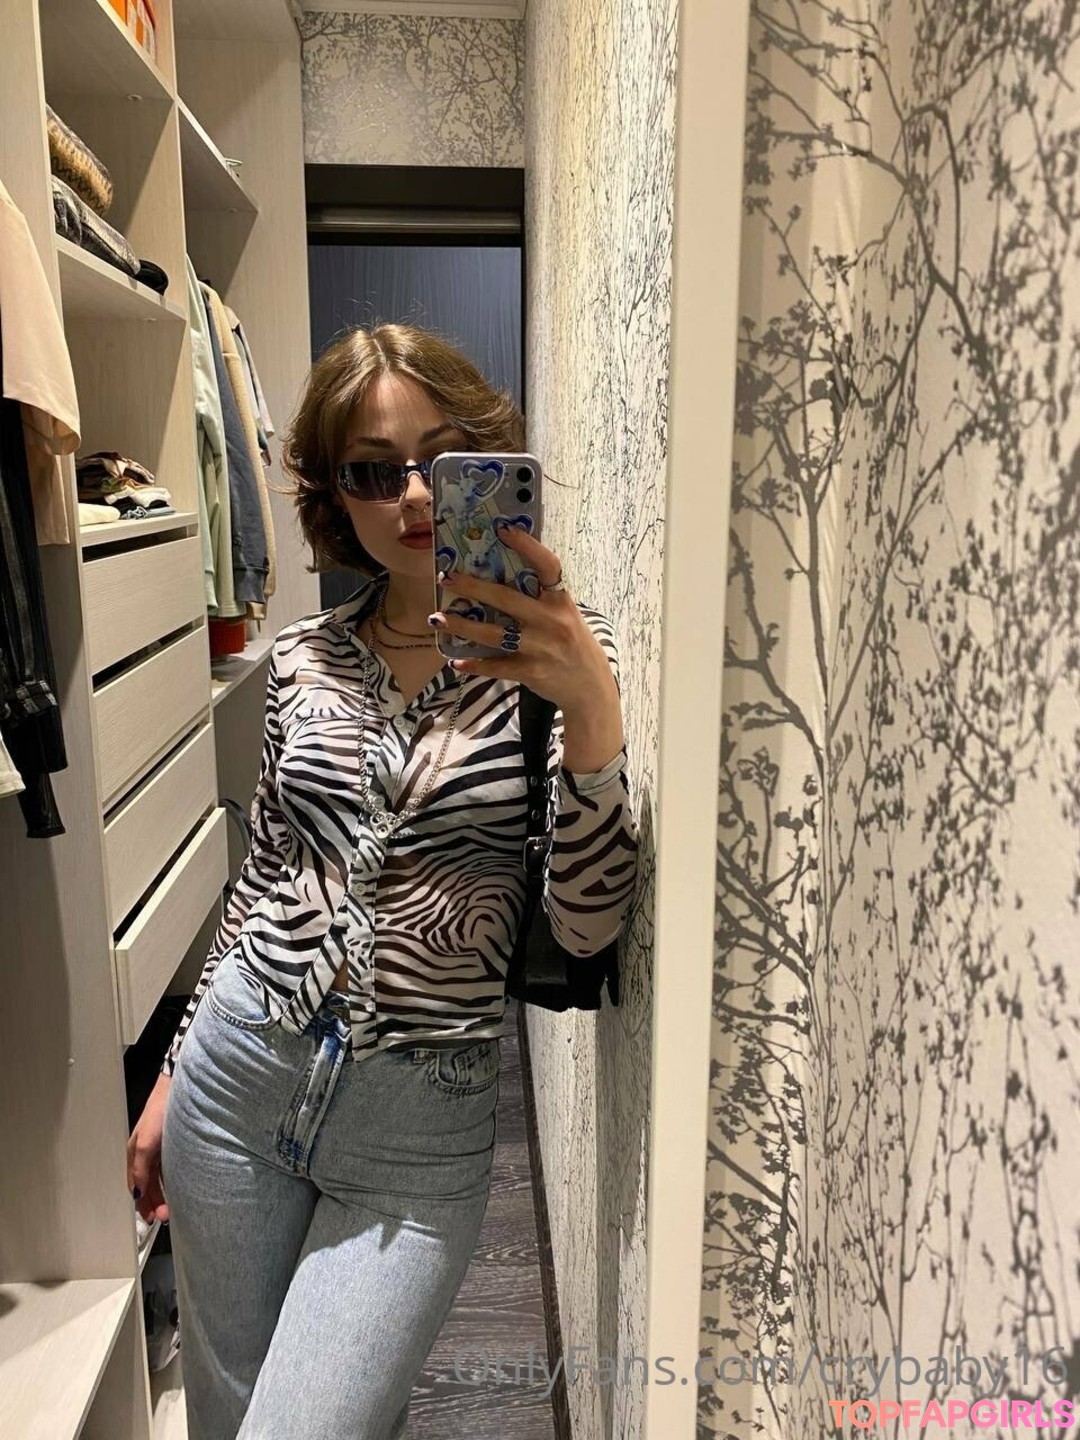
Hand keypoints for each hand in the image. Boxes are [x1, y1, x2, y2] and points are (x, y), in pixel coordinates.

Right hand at [127, 1073, 171, 1224]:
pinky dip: (169, 1182)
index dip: (142, 1203)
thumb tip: (136, 1193)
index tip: (151, 1218)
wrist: (178, 1090)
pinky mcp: (171, 1145)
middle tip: (164, 1216)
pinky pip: (167, 1169)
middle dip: (153, 1202)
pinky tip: (176, 1189)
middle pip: (146, 1184)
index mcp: (134, 1154)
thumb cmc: (160, 1112)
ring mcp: (158, 1149)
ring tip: (170, 1208)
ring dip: (162, 1195)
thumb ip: (140, 1169)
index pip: (135, 1186)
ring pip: (157, 1178)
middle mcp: (144, 1153)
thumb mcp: (146, 1143)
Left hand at [432, 523, 618, 720]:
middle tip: (446, 577)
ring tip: (437, 618)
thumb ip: (542, 600)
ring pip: (493, 634)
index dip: (526, 545)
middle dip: (473, 587)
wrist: (591, 687)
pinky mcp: (531, 671)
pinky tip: (456, 661)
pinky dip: (475, 665)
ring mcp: (540, 647)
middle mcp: (551, 621)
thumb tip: (502, 578)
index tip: (503, 529)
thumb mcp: (567, 616)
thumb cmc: (575, 645)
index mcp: (561, 601)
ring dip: (462, 626)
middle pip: (506, 599)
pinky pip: (496, 666)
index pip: (547, 566)